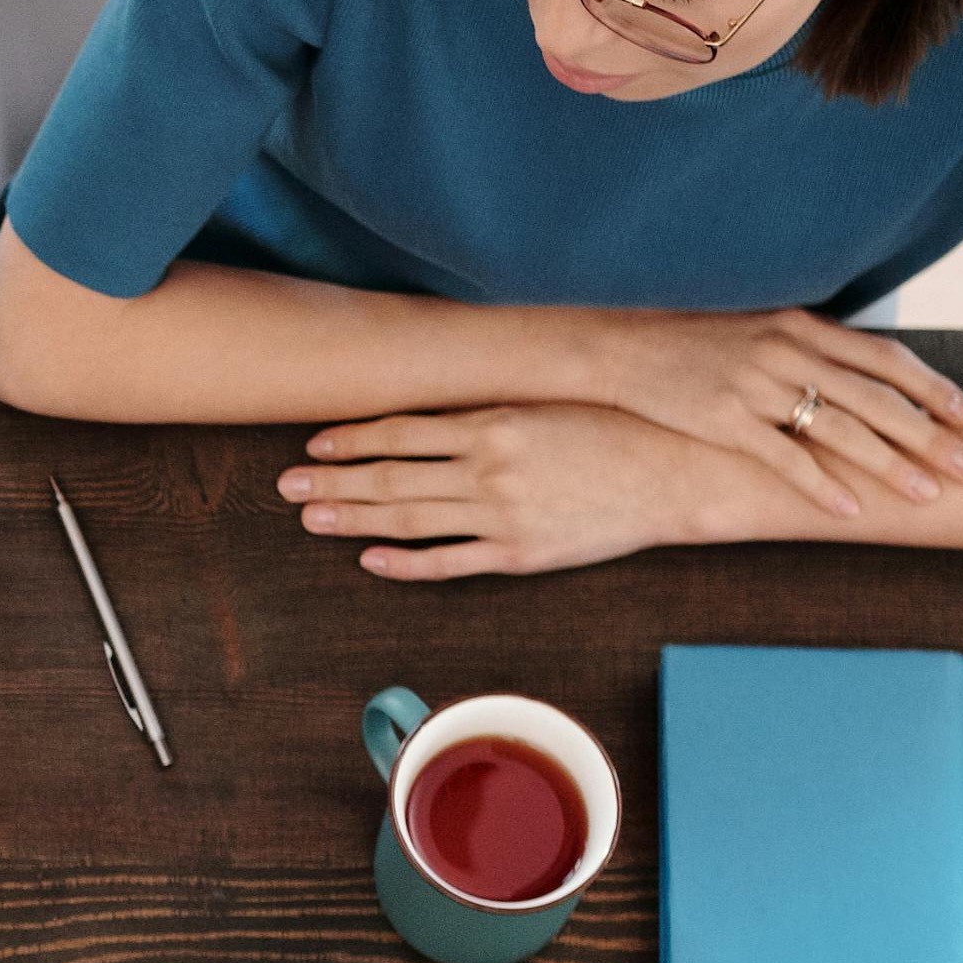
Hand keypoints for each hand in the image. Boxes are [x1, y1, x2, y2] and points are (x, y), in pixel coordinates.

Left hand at [282, 403, 780, 579]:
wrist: (679, 474)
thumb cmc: (621, 427)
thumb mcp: (552, 401)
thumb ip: (494, 409)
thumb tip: (444, 409)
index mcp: (494, 422)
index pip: (402, 430)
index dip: (351, 438)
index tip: (313, 444)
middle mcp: (488, 468)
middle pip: (390, 477)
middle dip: (332, 483)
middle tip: (284, 487)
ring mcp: (501, 515)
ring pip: (407, 519)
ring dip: (352, 519)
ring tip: (309, 519)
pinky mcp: (520, 553)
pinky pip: (448, 562)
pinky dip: (404, 562)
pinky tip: (369, 559)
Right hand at [570, 305, 962, 517]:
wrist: (620, 343)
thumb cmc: (694, 341)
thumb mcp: (759, 328)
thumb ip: (809, 346)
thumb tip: (858, 373)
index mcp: (803, 325)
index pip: (884, 357)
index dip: (931, 387)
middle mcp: (788, 351)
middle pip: (876, 398)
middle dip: (930, 436)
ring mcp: (756, 385)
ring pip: (839, 430)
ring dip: (889, 466)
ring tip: (925, 496)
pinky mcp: (722, 418)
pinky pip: (783, 457)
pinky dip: (820, 485)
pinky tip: (850, 509)